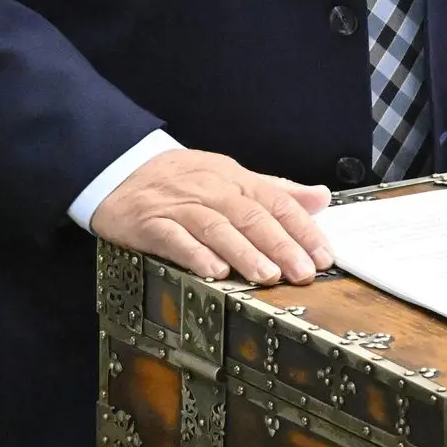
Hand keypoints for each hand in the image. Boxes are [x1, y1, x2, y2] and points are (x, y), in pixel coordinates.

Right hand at [91, 148, 332, 284]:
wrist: (122, 169)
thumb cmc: (184, 180)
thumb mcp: (232, 177)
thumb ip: (277, 190)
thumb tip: (321, 197)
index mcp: (234, 178)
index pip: (276, 202)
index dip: (302, 229)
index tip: (324, 255)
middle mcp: (211, 189)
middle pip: (250, 215)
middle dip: (280, 245)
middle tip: (302, 272)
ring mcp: (180, 206)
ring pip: (217, 227)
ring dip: (244, 253)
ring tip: (267, 276)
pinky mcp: (151, 223)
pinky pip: (175, 239)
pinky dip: (196, 255)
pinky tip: (213, 272)